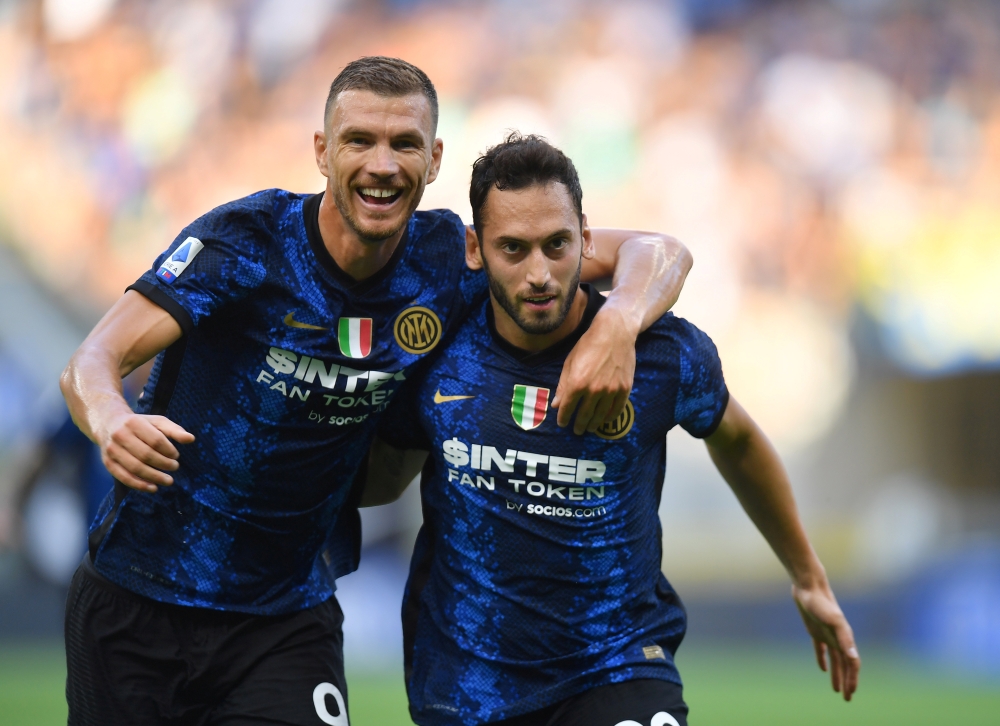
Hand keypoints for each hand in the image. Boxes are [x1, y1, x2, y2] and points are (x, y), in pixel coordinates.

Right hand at [99, 413, 194, 492]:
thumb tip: (191, 439)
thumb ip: (174, 430)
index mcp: (134, 423)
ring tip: (169, 480)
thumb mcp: (157, 422)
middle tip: (175, 467)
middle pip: (145, 454)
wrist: (108, 424)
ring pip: (135, 467)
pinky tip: (153, 488)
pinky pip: (124, 477)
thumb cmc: (139, 424)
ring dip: (154, 476)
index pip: (155, 440)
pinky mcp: (108, 463)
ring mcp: (112, 450)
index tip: (176, 456)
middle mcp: (120, 436)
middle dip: (163, 464)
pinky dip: (139, 485)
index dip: (168, 450)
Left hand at [552, 307, 635, 434]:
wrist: (615, 332)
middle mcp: (594, 390)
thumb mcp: (570, 362)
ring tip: (590, 428)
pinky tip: (605, 420)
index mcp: (577, 383)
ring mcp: (611, 390)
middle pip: (584, 415)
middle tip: (577, 430)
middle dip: (579, 425)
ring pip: (600, 415)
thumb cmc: (588, 344)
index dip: (563, 418)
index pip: (567, 408)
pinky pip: (616, 409)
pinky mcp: (624, 388)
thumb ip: (563, 385)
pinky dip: (610, 418)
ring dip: (593, 424)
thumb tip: (556, 404)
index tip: (561, 423)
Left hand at [792, 581, 860, 700]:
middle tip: (847, 699)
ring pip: (835, 660)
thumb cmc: (821, 603)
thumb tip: (853, 656)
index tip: (851, 692)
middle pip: (846, 665)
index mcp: (845, 638)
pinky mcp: (815, 631)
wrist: (808, 587)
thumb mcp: (833, 621)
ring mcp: (827, 635)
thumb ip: (844, 637)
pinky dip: (823, 660)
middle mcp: (839, 638)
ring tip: (837, 690)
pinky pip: (821, 650)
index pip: (852, 663)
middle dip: (848, 681)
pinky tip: (823, 669)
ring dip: (837, 675)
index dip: (853, 678)